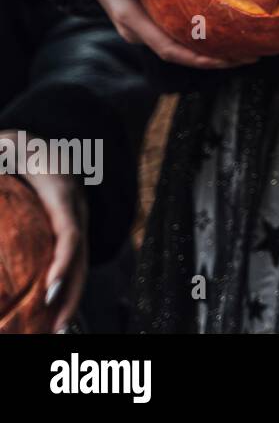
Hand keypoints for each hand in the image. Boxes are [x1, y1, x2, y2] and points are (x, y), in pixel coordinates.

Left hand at [0, 131, 86, 331]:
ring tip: (56, 328)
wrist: (39, 140)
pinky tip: (51, 309)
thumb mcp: (5, 148)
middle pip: (80, 256)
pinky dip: (66, 285)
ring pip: (80, 262)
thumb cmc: (17, 146)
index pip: (69, 233)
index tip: (49, 289)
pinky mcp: (70, 227)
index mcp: (62, 191)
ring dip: (71, 296)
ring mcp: (76, 219)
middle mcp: (75, 208)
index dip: (63, 262)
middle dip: (71, 292)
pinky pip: (73, 259)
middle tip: (55, 326)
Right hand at [66, 0, 248, 67]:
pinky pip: (177, 32)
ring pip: (179, 44)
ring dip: (211, 50)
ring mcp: (141, 22)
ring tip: (248, 47)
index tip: (230, 60)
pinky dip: (202, 36)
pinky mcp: (148, 13)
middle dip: (215, 59)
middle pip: (179, 52)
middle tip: (253, 56)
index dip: (199, 58)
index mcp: (128, 14)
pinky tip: (227, 30)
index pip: (168, 47)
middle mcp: (135, 25)